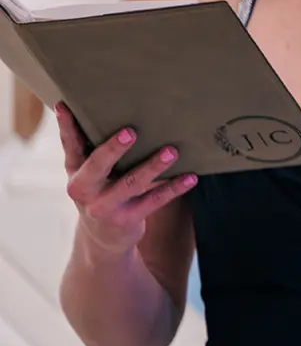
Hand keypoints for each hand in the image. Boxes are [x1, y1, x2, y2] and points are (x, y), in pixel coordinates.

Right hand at [56, 105, 196, 256]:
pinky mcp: (127, 219)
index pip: (69, 146)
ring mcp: (105, 207)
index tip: (65, 106)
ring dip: (153, 166)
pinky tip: (190, 177)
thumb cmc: (101, 191)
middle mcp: (85, 190)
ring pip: (131, 183)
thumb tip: (109, 105)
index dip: (66, 127)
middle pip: (97, 166)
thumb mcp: (89, 174)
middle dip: (113, 150)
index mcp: (75, 172)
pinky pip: (154, 201)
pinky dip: (173, 188)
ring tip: (172, 151)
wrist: (103, 239)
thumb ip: (91, 148)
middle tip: (130, 132)